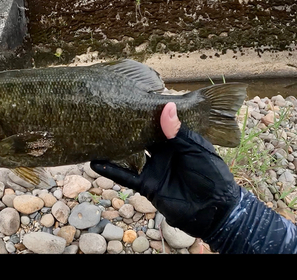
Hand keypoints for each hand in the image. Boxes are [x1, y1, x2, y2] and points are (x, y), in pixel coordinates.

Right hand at [90, 103, 240, 238]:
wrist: (214, 210)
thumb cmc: (211, 175)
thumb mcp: (196, 149)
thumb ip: (178, 131)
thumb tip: (166, 107)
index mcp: (175, 141)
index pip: (156, 124)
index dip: (144, 113)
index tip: (130, 100)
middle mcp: (161, 153)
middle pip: (139, 137)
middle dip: (126, 127)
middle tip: (108, 114)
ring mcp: (152, 169)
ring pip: (128, 155)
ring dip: (114, 147)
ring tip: (95, 135)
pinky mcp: (146, 185)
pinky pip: (124, 176)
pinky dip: (110, 170)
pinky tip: (94, 162)